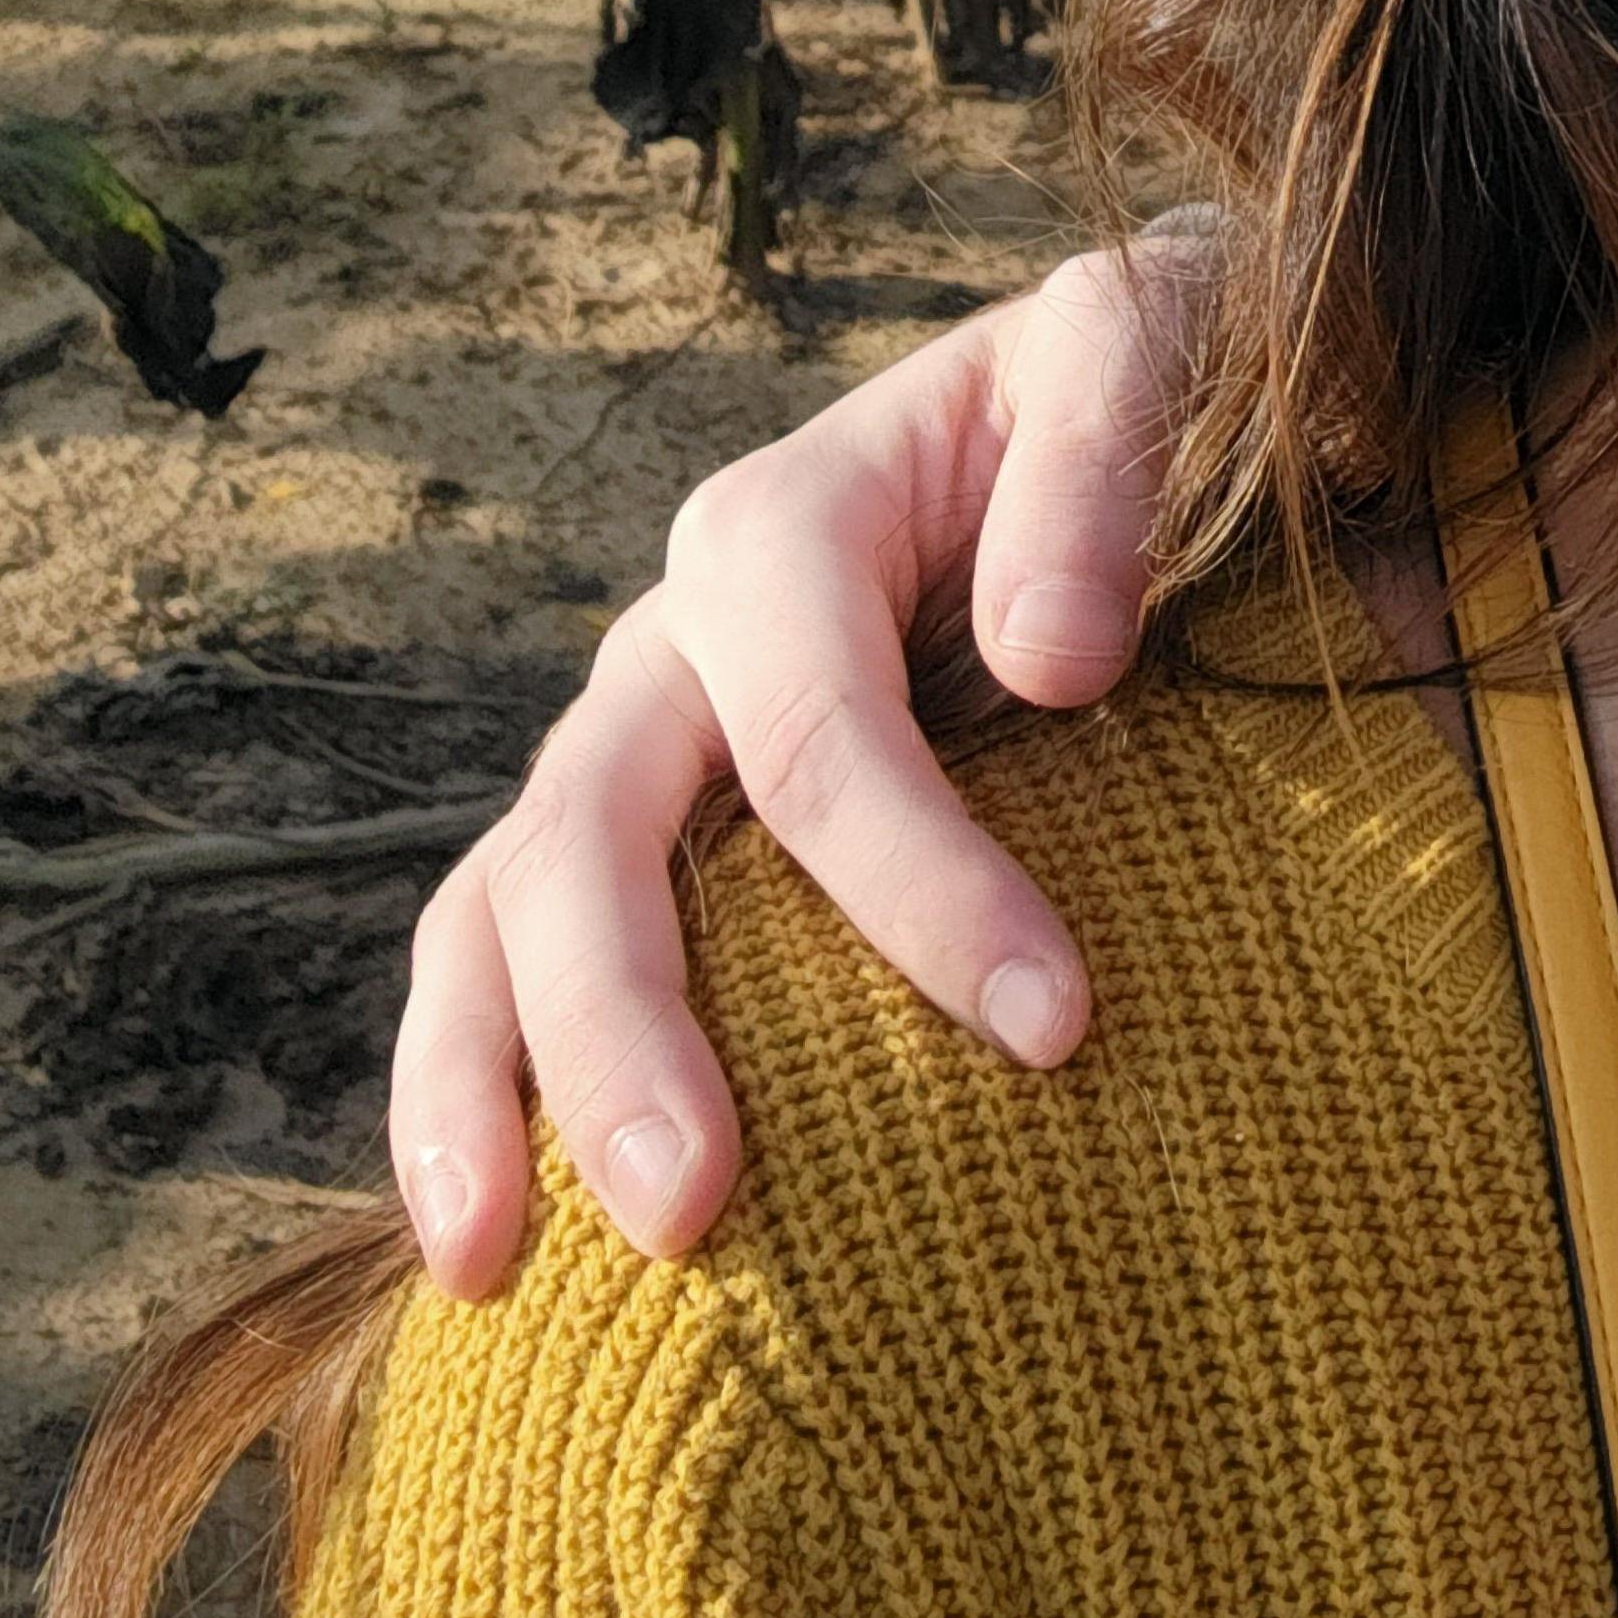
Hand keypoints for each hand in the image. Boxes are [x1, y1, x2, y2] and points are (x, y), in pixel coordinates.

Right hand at [386, 234, 1203, 1298]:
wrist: (1113, 404)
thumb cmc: (1147, 396)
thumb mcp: (1151, 347)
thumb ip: (1106, 462)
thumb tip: (1050, 656)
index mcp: (788, 523)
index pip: (817, 728)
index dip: (919, 882)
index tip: (1054, 1025)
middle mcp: (674, 639)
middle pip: (592, 832)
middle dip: (625, 1027)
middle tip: (696, 1212)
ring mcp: (630, 746)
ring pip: (492, 910)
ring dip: (489, 1087)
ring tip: (499, 1271)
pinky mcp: (628, 845)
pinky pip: (495, 965)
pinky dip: (465, 1098)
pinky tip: (482, 1256)